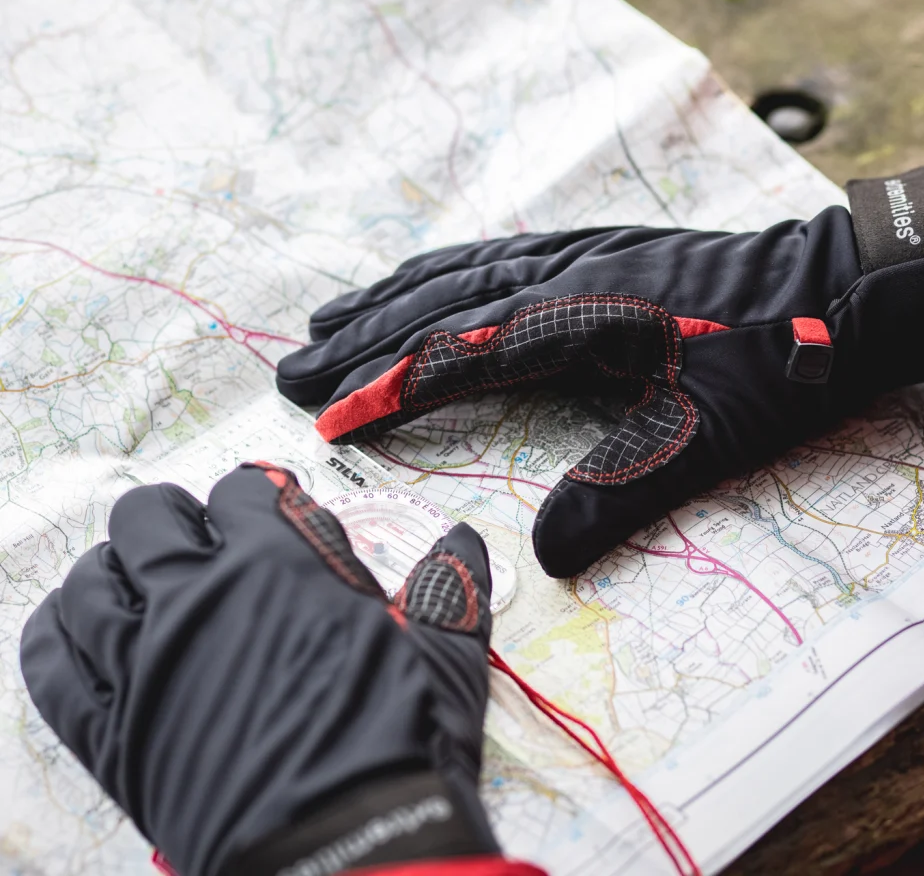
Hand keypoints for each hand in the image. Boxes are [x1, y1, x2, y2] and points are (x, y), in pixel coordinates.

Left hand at [20, 463, 504, 875]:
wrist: (348, 859)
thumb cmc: (397, 751)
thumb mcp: (443, 656)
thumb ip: (448, 586)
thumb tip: (462, 544)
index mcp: (276, 568)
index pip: (239, 493)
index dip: (256, 495)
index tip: (267, 509)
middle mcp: (198, 602)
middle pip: (148, 517)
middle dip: (176, 516)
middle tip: (202, 539)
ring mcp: (145, 665)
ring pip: (92, 580)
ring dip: (114, 568)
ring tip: (141, 579)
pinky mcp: (112, 734)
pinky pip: (53, 663)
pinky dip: (60, 633)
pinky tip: (83, 628)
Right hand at [277, 167, 923, 577]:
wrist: (838, 287)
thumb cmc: (778, 363)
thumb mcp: (709, 435)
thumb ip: (622, 490)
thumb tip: (545, 556)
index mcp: (580, 319)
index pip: (459, 356)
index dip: (389, 389)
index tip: (326, 419)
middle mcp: (562, 276)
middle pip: (440, 308)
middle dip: (363, 343)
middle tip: (290, 373)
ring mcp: (575, 254)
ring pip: (457, 274)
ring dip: (388, 299)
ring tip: (327, 321)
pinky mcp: (594, 247)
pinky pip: (494, 255)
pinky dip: (439, 271)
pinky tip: (420, 279)